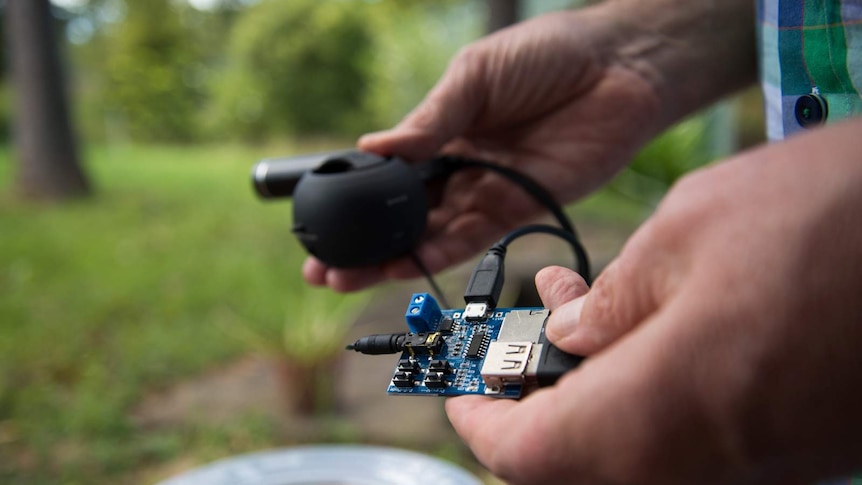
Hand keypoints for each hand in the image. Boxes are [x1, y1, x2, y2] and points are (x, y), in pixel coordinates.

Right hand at [304, 5, 661, 290]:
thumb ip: (430, 121)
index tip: (318, 221)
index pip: (389, 177)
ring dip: (389, 261)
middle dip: (362, 246)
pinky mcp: (519, 210)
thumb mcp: (475, 78)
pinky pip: (472, 241)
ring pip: (430, 238)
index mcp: (443, 134)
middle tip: (321, 267)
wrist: (618, 67)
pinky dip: (435, 254)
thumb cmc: (546, 57)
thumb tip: (372, 148)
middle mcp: (460, 170)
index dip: (356, 202)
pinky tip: (401, 265)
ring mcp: (488, 193)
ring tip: (345, 277)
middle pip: (404, 218)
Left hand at [446, 119, 861, 484]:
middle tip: (520, 342)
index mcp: (667, 406)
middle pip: (571, 470)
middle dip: (531, 410)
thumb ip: (613, 299)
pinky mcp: (788, 454)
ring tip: (583, 316)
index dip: (479, 425)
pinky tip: (647, 334)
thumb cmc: (835, 215)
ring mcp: (754, 467)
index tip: (460, 388)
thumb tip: (569, 334)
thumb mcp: (691, 227)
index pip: (529, 458)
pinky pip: (683, 446)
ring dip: (584, 400)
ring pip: (625, 460)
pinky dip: (641, 403)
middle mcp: (706, 460)